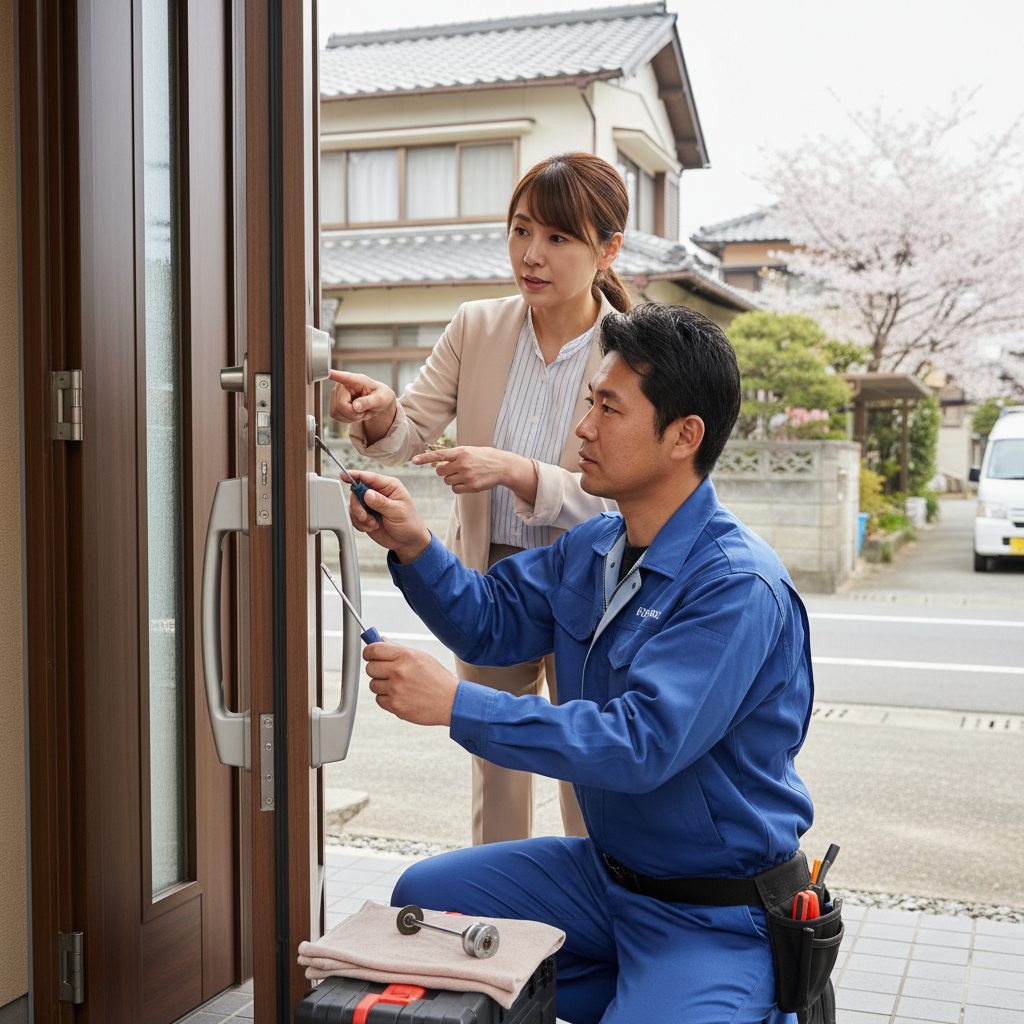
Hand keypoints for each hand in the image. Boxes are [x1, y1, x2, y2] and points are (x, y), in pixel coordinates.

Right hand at [328, 369, 396, 426]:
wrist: (378, 401)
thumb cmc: (380, 395)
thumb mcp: (380, 399)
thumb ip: (368, 402)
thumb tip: (355, 406)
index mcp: (355, 380)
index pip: (343, 377)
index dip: (335, 375)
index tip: (328, 372)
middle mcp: (342, 386)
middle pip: (341, 405)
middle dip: (354, 414)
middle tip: (364, 411)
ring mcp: (336, 394)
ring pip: (338, 412)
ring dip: (352, 417)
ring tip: (361, 411)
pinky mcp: (334, 404)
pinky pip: (337, 416)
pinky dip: (348, 419)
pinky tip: (355, 413)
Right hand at [346, 469, 431, 562]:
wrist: (407, 542)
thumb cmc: (409, 523)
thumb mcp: (397, 512)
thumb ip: (381, 502)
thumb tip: (367, 494)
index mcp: (389, 486)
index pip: (369, 477)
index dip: (356, 475)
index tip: (344, 475)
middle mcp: (378, 492)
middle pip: (357, 491)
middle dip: (358, 505)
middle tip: (365, 516)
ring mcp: (371, 504)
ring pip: (354, 505)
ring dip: (360, 516)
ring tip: (373, 523)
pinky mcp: (366, 515)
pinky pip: (354, 516)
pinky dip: (361, 524)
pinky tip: (372, 527)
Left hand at [364, 641, 458, 725]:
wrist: (451, 702)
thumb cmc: (438, 679)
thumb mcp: (421, 657)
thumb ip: (398, 649)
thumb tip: (380, 641)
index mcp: (406, 656)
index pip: (374, 650)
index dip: (368, 652)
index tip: (369, 655)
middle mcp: (399, 672)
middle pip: (370, 668)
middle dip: (376, 669)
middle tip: (386, 671)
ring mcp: (396, 690)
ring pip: (373, 685)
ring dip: (382, 685)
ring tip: (398, 686)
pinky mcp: (395, 706)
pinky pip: (379, 700)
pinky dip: (387, 698)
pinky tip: (401, 696)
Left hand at [412, 446, 536, 498]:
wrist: (502, 466)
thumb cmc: (483, 457)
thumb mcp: (469, 450)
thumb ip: (453, 455)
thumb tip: (436, 463)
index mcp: (461, 452)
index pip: (439, 455)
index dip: (425, 458)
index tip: (414, 460)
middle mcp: (462, 463)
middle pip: (440, 472)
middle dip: (444, 471)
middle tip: (454, 469)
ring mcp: (467, 476)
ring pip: (447, 482)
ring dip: (452, 480)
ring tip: (464, 475)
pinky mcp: (471, 486)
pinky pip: (455, 490)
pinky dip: (458, 487)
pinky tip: (467, 482)